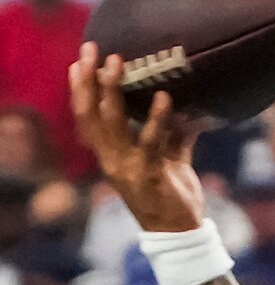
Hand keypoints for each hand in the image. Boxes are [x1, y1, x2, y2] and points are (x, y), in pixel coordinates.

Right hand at [69, 46, 205, 232]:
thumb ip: (174, 138)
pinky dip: (158, 118)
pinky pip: (151, 141)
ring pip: (113, 122)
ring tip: (117, 63)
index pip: (87, 119)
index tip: (79, 63)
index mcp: (110, 157)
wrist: (180, 234)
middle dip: (90, 80)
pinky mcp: (150, 174)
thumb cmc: (172, 198)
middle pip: (92, 114)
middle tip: (92, 50)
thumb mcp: (169, 163)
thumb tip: (186, 111)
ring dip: (112, 90)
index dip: (80, 91)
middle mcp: (112, 160)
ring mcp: (129, 167)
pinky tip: (165, 98)